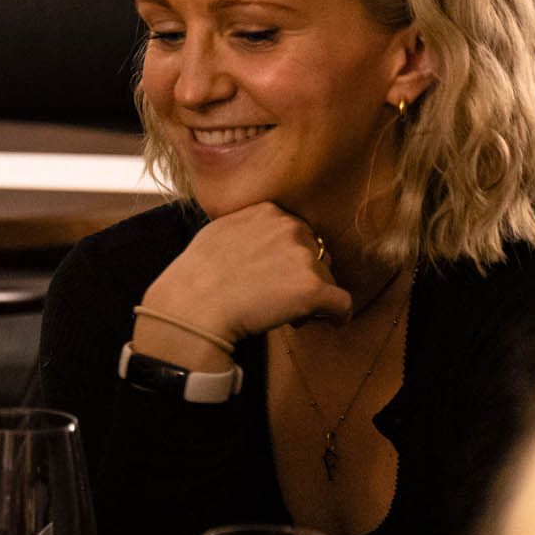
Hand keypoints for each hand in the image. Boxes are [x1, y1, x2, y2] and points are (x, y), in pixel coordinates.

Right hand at [142, 203, 354, 343]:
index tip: (275, 275)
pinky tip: (328, 322)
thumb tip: (257, 237)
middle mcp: (291, 228)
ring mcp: (304, 258)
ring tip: (285, 311)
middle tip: (278, 296)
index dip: (288, 257)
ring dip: (312, 296)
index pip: (297, 233)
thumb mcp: (218, 231)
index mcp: (269, 212)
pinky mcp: (314, 289)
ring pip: (327, 280)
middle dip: (303, 274)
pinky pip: (341, 304)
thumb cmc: (196, 274)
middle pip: (317, 254)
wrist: (193, 306)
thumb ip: (247, 227)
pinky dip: (336, 316)